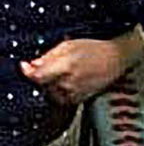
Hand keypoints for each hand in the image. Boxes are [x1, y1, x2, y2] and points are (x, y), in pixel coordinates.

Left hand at [21, 37, 137, 108]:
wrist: (116, 58)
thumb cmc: (95, 49)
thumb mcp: (67, 45)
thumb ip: (48, 56)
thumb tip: (33, 65)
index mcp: (65, 67)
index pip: (38, 76)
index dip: (28, 73)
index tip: (25, 66)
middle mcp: (70, 82)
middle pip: (44, 87)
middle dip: (40, 78)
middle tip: (41, 69)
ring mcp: (78, 92)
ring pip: (53, 95)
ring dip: (49, 87)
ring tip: (53, 77)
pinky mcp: (83, 97)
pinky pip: (65, 100)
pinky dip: (60, 94)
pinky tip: (62, 85)